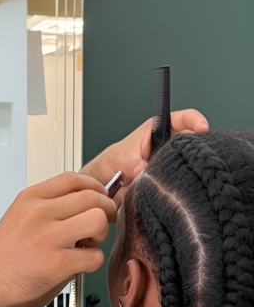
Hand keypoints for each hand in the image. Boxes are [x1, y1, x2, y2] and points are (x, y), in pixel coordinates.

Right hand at [0, 172, 115, 306]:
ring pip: (97, 221)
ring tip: (88, 242)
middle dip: (105, 210)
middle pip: (92, 198)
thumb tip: (86, 199)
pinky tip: (78, 263)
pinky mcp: (56, 264)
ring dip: (101, 233)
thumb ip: (49, 203)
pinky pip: (94, 256)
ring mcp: (48, 238)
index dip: (95, 187)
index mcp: (31, 198)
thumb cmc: (4, 251)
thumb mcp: (20, 213)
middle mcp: (39, 214)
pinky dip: (92, 261)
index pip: (74, 178)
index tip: (99, 197)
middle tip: (101, 223)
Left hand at [81, 109, 208, 201]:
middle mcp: (167, 145)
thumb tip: (143, 169)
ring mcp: (171, 163)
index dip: (193, 119)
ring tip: (187, 173)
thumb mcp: (119, 158)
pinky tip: (183, 187)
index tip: (201, 126)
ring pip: (190, 162)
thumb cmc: (110, 163)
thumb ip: (131, 162)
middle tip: (197, 155)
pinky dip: (184, 184)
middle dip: (197, 146)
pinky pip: (183, 181)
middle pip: (191, 141)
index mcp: (156, 130)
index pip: (180, 119)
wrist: (103, 186)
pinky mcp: (170, 180)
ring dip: (190, 167)